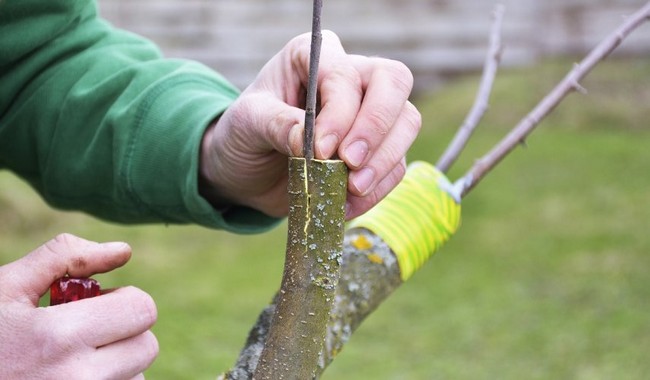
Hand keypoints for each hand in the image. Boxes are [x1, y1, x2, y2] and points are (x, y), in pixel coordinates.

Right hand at [0, 234, 157, 379]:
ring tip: (71, 360)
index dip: (124, 299)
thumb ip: (63, 258)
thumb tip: (123, 251)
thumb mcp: (4, 288)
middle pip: (147, 346)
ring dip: (118, 363)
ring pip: (137, 376)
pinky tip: (70, 378)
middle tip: (87, 331)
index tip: (99, 303)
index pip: (142, 309)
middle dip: (125, 331)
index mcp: (58, 337)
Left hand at [200, 30, 420, 219]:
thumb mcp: (246, 124)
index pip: (346, 74)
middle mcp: (351, 76)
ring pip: (406, 122)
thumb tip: (310, 141)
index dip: (341, 113)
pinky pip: (396, 164)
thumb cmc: (243, 135)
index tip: (319, 151)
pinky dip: (378, 188)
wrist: (247, 172)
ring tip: (350, 189)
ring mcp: (370, 112)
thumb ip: (276, 124)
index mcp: (315, 57)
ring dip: (384, 161)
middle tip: (350, 165)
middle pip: (394, 83)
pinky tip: (347, 204)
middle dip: (376, 128)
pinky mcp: (377, 150)